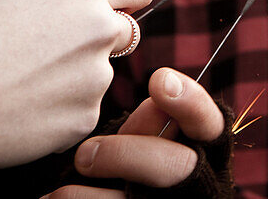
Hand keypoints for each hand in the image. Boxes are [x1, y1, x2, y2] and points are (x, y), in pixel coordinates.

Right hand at [0, 0, 153, 198]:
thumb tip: (65, 4)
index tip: (119, 7)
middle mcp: (100, 26)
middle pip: (125, 31)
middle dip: (100, 40)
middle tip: (53, 54)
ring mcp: (97, 74)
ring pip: (99, 73)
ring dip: (74, 78)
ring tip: (21, 85)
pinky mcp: (87, 116)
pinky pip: (82, 108)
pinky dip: (60, 110)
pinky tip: (22, 109)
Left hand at [44, 68, 225, 197]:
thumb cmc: (137, 174)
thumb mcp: (146, 148)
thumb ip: (149, 127)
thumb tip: (153, 100)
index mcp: (204, 154)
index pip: (209, 123)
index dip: (190, 102)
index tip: (159, 80)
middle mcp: (197, 185)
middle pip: (175, 165)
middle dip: (125, 154)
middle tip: (85, 154)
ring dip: (82, 193)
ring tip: (58, 193)